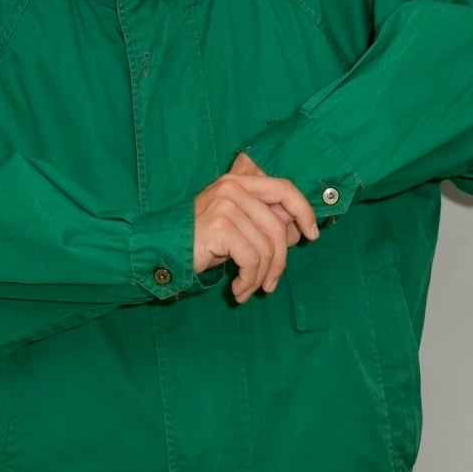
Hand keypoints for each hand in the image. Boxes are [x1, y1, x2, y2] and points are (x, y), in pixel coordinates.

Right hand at [193, 154, 319, 302]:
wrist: (161, 250)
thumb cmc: (199, 240)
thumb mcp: (233, 223)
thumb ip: (260, 218)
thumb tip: (296, 227)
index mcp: (239, 181)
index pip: (284, 188)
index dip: (304, 211)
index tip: (311, 235)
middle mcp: (233, 188)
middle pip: (277, 227)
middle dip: (279, 262)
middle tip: (270, 284)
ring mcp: (225, 205)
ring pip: (266, 248)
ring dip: (260, 277)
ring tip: (248, 289)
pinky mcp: (220, 227)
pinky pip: (251, 259)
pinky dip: (248, 281)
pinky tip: (237, 290)